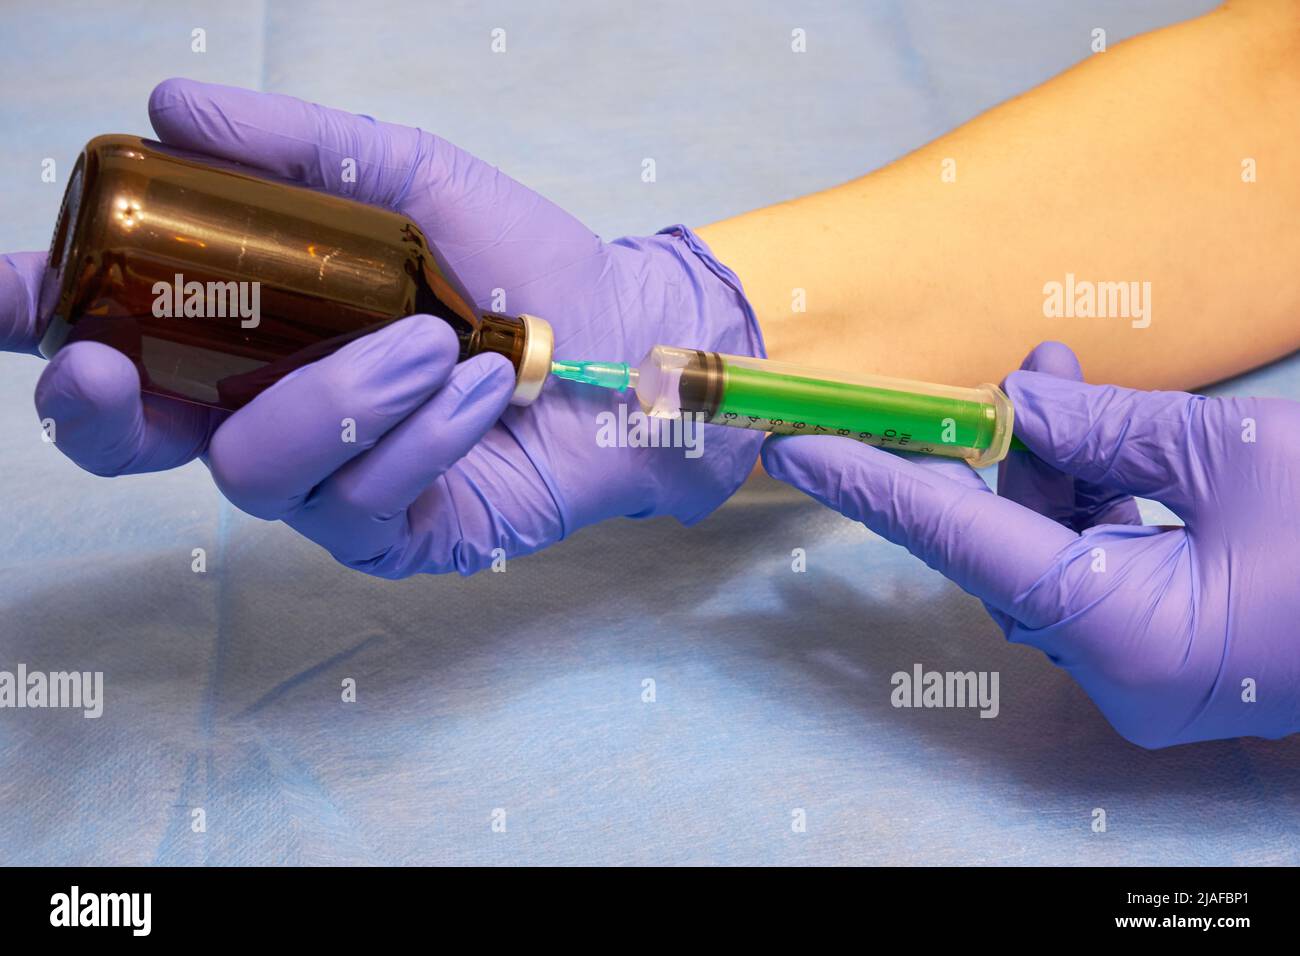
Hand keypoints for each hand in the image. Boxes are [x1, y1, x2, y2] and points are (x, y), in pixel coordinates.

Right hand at [37, 78, 764, 573]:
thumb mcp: (408, 181)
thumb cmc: (518, 263)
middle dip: (107, 405)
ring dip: (337, 392)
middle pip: (134, 438)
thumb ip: (297, 152)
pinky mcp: (388, 536)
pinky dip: (418, 436)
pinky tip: (477, 391)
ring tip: (434, 340)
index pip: (115, 330)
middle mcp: (266, 411)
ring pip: (254, 467)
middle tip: (119, 364)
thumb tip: (174, 107)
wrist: (618, 342)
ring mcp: (323, 482)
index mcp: (251, 328)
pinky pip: (357, 501)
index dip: (38, 319)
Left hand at [761, 341, 1299, 747]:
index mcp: (1127, 636)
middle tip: (1007, 379)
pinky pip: (1098, 566)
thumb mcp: (1232, 458)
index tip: (802, 450)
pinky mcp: (1171, 644)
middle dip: (996, 457)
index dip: (877, 487)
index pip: (962, 546)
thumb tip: (1015, 405)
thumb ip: (1107, 432)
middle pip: (1008, 548)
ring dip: (1052, 468)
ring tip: (1070, 385)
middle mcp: (1121, 668)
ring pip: (1052, 553)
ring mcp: (1147, 665)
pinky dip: (1093, 501)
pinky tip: (1105, 438)